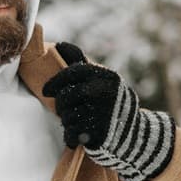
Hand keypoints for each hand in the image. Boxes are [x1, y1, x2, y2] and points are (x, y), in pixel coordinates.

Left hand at [42, 42, 174, 180]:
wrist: (135, 134)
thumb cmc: (110, 102)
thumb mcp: (102, 80)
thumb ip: (81, 64)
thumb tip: (58, 45)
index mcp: (108, 77)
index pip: (74, 72)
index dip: (55, 81)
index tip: (45, 91)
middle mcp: (108, 93)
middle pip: (66, 96)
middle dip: (60, 105)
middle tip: (62, 109)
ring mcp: (105, 114)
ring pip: (67, 116)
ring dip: (66, 121)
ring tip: (77, 121)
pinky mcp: (100, 134)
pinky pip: (72, 133)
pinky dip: (70, 135)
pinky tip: (78, 134)